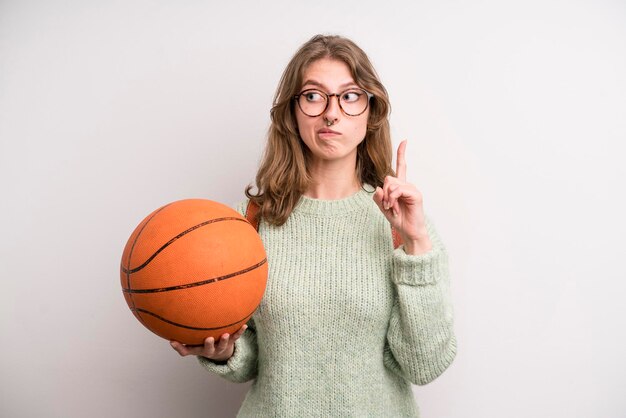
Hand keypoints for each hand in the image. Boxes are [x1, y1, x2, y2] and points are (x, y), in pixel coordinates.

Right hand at [170, 324, 247, 361]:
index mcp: (201, 350)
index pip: (190, 350)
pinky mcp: (231, 341)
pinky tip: (244, 325)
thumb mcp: (193, 347)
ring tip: (225, 334)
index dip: (183, 348)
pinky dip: (240, 332)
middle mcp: (212, 349)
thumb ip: (182, 346)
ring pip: (224, 344)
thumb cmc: (203, 346)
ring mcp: (222, 346)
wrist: (221, 353)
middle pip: (211, 349)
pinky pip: (236, 337)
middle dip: (209, 345)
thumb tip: (170, 340)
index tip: (175, 342)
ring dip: (225, 340)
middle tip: (209, 338)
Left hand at [373, 140, 431, 254]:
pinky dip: (392, 199)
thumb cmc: (398, 219)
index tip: (405, 141)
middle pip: (388, 178)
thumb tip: (378, 188)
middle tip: (386, 205)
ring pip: (392, 184)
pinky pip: (398, 190)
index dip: (402, 153)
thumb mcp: (383, 208)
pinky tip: (394, 207)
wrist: (409, 231)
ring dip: (387, 198)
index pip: (401, 166)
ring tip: (391, 208)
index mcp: (400, 186)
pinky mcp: (415, 195)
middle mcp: (407, 185)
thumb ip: (378, 197)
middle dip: (383, 192)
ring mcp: (412, 189)